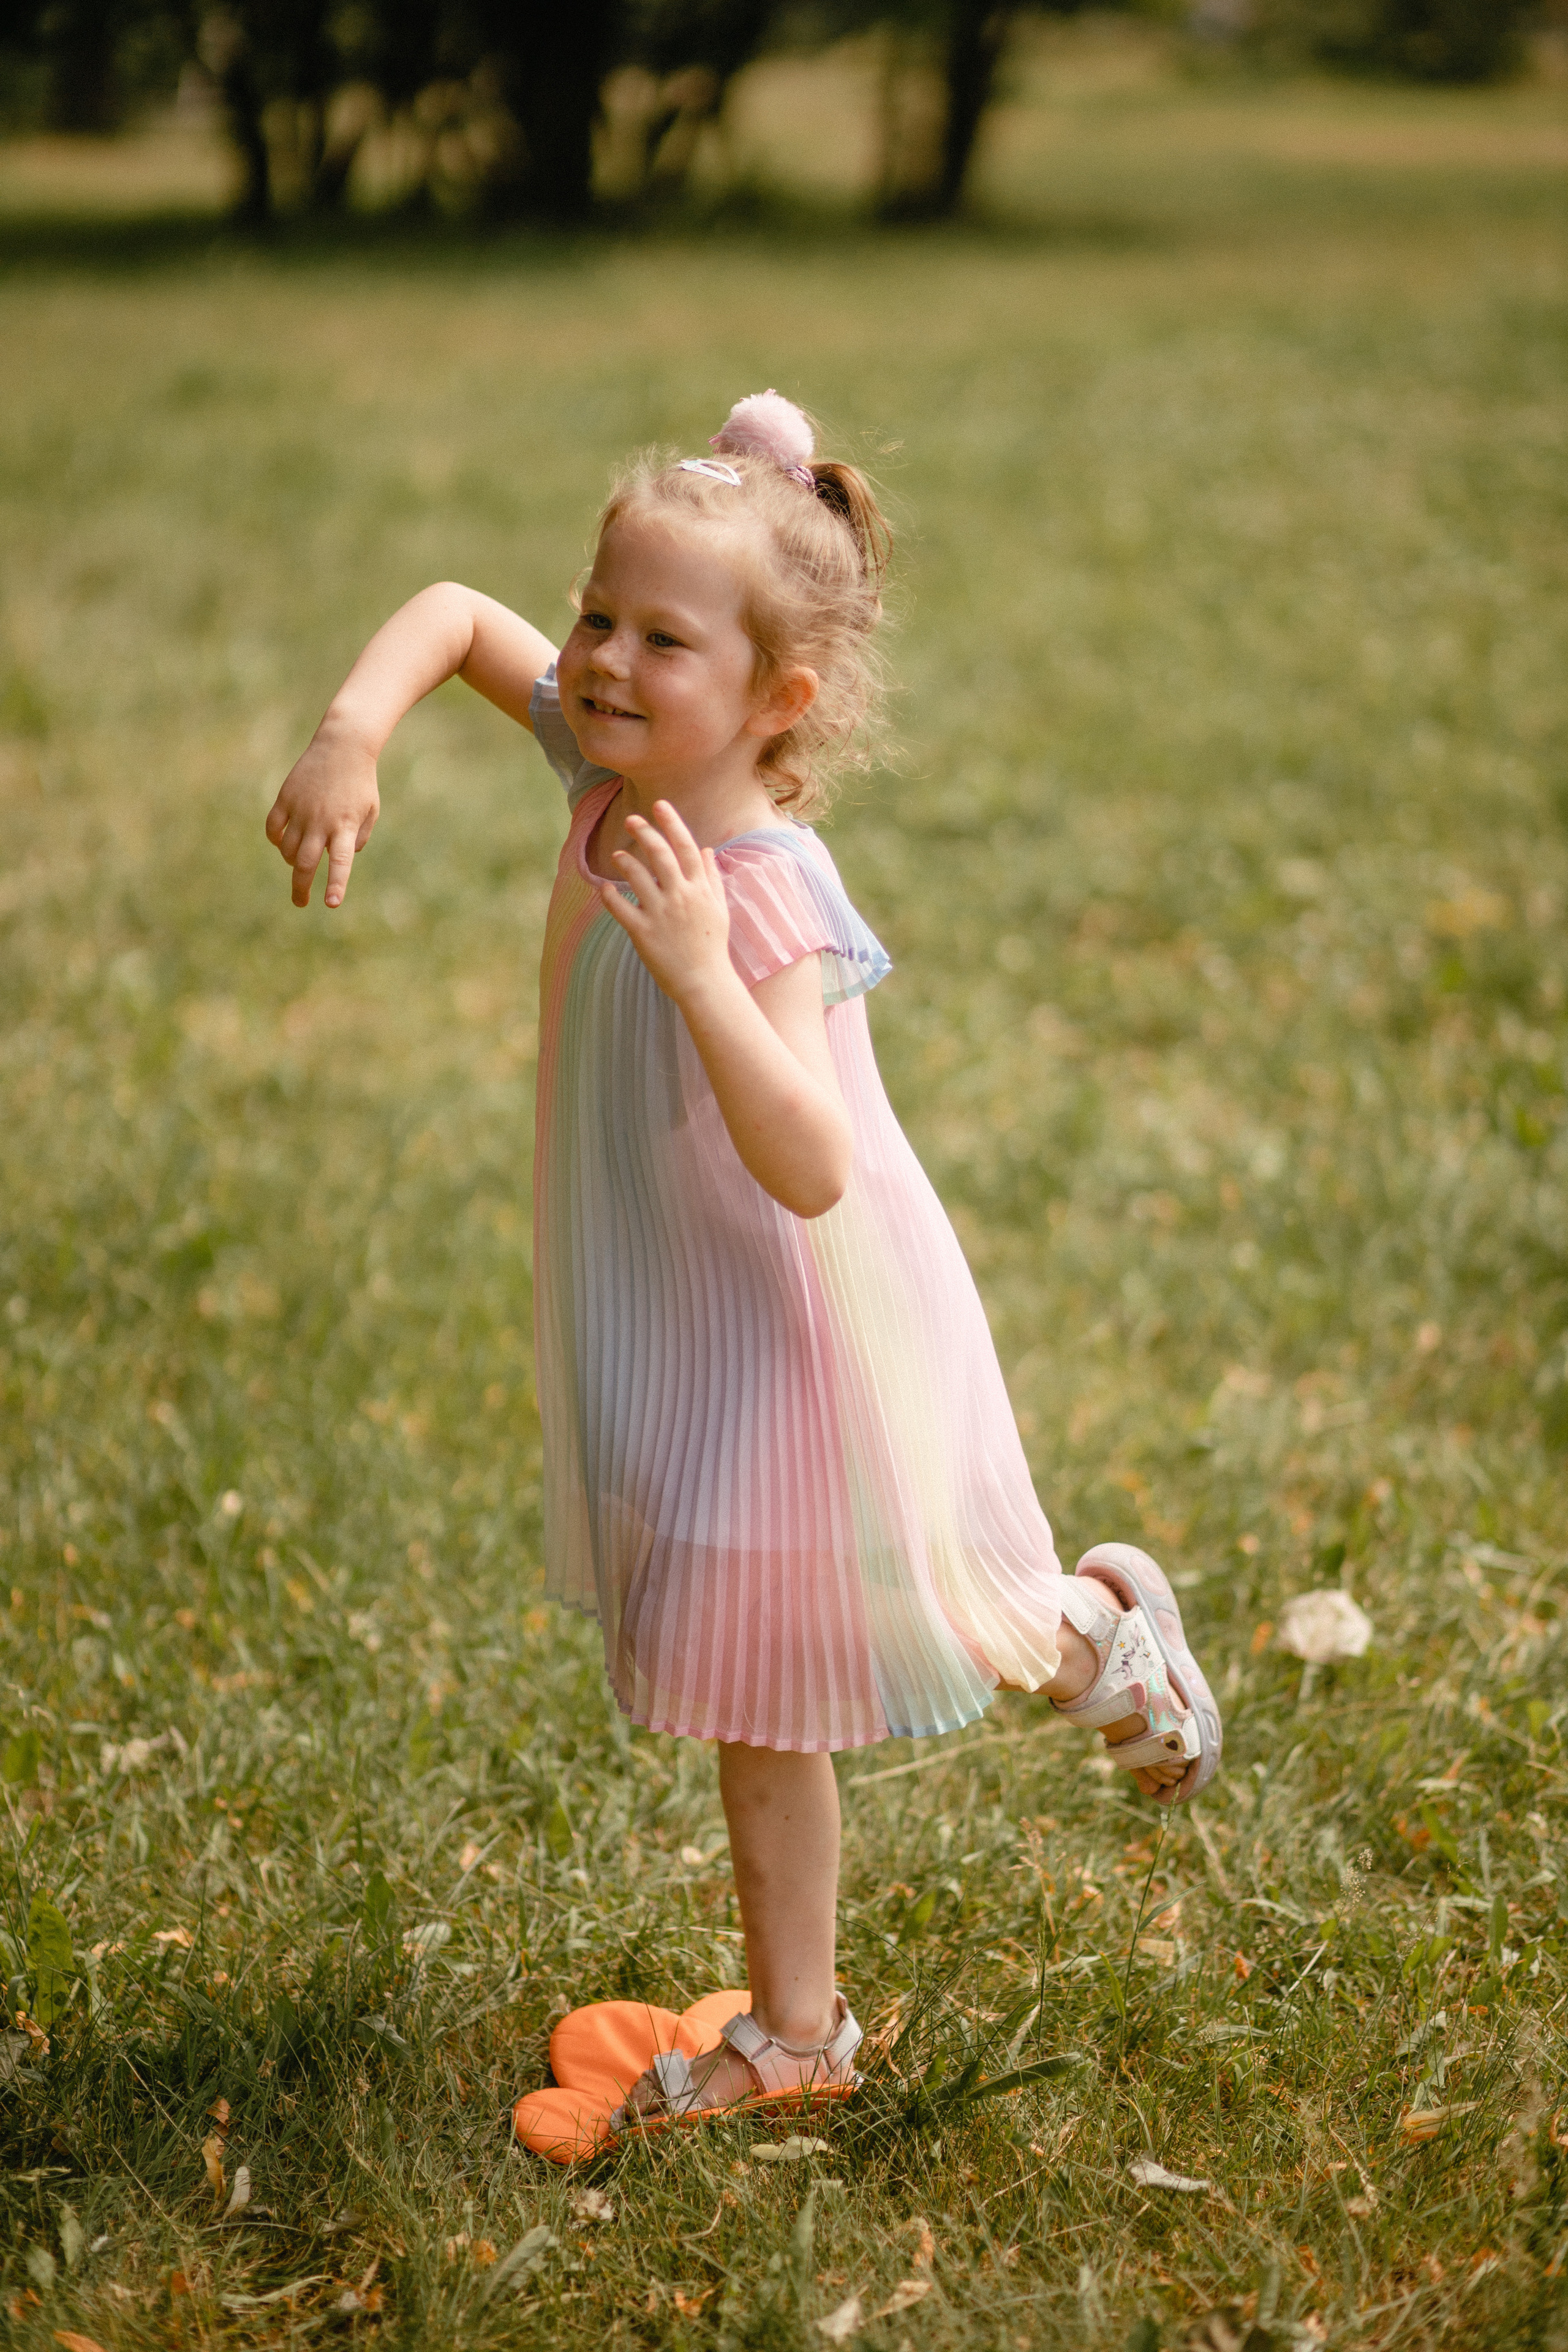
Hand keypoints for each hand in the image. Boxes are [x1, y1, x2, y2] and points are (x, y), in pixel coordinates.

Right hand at [265, 718, 379, 907]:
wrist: (343, 746)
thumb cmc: (360, 783)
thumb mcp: (370, 811)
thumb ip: (359, 837)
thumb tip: (343, 855)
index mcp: (345, 826)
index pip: (341, 862)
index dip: (336, 884)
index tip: (331, 904)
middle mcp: (321, 821)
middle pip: (306, 863)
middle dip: (301, 888)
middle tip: (301, 903)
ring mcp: (301, 809)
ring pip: (287, 849)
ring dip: (292, 862)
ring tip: (299, 864)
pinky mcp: (286, 798)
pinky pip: (273, 828)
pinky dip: (275, 840)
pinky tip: (283, 843)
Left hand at [601, 802, 733, 1003]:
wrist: (705, 983)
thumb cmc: (712, 946)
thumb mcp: (718, 908)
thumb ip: (711, 877)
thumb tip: (705, 850)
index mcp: (700, 889)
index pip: (686, 846)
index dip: (672, 822)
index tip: (659, 805)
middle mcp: (681, 896)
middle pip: (660, 854)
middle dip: (645, 832)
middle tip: (631, 819)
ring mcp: (661, 914)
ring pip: (638, 876)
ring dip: (625, 861)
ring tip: (617, 855)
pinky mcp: (644, 933)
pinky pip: (620, 908)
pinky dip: (609, 896)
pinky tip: (604, 888)